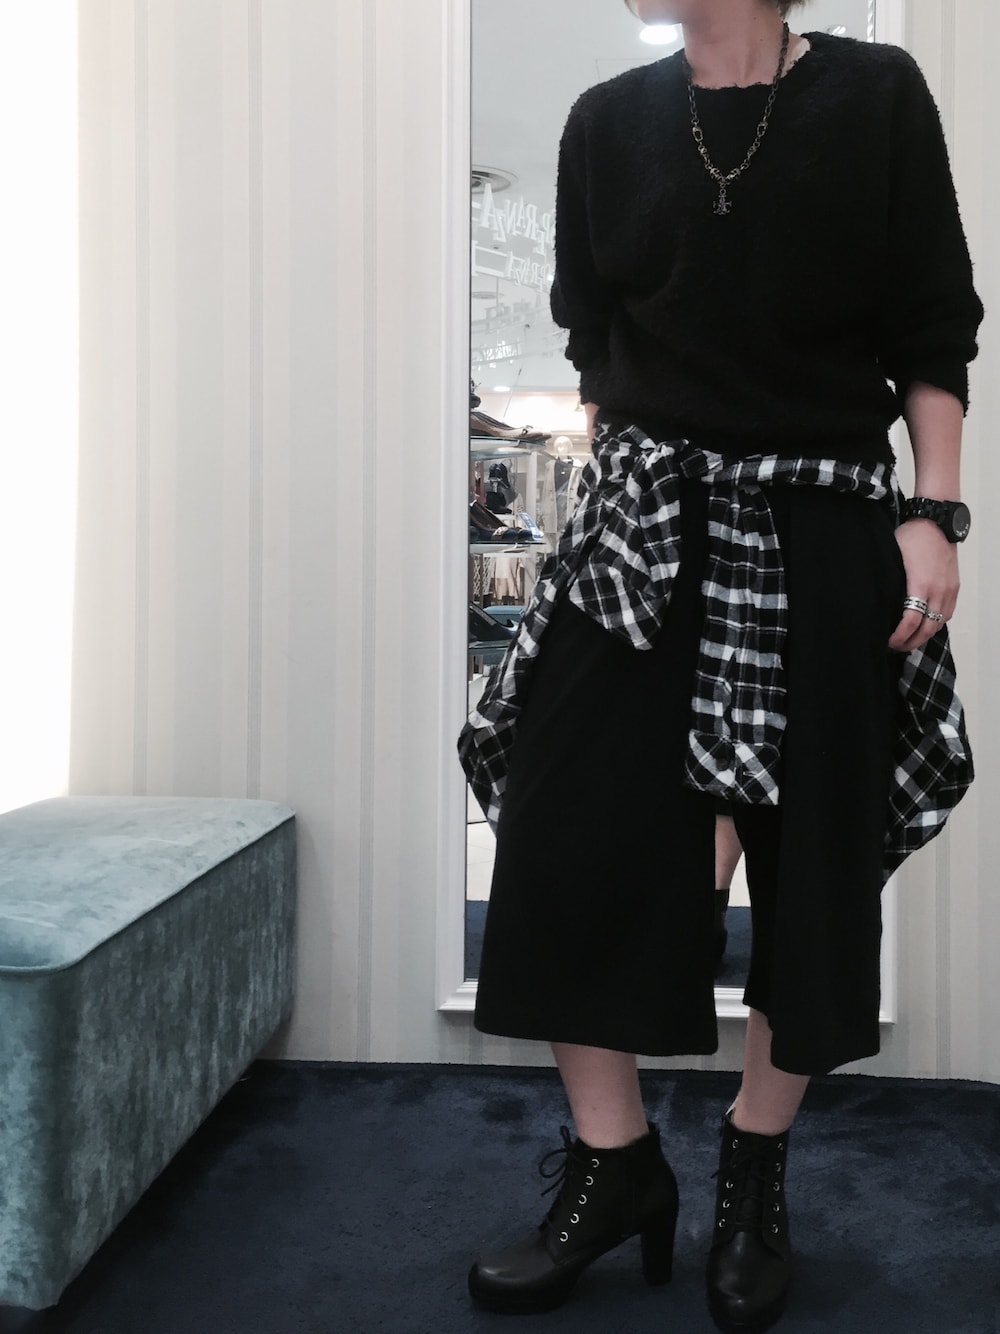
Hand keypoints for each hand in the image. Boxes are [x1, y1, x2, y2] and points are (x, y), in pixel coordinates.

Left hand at [888, 519, 959, 651]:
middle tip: (896, 646)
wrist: (936, 521)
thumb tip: (875, 599)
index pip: (910, 621)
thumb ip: (890, 582)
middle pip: (927, 628)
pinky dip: (936, 624)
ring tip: (909, 640)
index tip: (888, 641)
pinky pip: (948, 613)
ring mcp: (949, 590)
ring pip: (939, 623)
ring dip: (924, 635)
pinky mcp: (954, 587)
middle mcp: (938, 590)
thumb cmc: (912, 537)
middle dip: (911, 642)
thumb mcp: (893, 558)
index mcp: (920, 585)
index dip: (899, 636)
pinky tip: (925, 626)